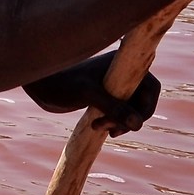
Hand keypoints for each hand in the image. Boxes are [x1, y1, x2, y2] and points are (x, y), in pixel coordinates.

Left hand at [23, 50, 160, 135]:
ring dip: (120, 123)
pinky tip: (99, 128)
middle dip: (130, 118)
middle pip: (142, 102)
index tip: (132, 122)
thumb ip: (113, 107)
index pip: (152, 88)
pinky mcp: (105, 98)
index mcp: (123, 64)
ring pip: (131, 111)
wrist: (41, 85)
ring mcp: (114, 87)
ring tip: (99, 127)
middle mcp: (122, 74)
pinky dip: (114, 123)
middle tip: (110, 130)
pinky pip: (120, 114)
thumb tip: (138, 124)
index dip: (146, 107)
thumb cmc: (62, 82)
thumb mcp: (88, 94)